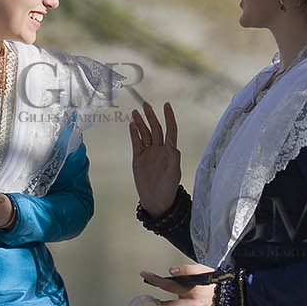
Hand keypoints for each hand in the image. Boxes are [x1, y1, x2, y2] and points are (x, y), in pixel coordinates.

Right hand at [129, 100, 181, 214]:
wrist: (156, 200)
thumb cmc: (168, 188)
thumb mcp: (174, 174)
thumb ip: (174, 160)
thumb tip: (173, 147)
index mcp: (170, 151)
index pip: (170, 129)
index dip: (169, 117)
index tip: (166, 105)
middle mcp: (159, 149)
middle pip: (155, 128)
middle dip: (151, 116)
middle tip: (146, 105)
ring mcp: (148, 153)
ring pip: (144, 134)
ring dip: (140, 123)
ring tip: (135, 112)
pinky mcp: (139, 158)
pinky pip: (136, 143)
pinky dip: (134, 134)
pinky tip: (132, 125)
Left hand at [140, 261, 217, 305]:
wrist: (227, 297)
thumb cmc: (212, 283)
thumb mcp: (201, 270)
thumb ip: (185, 270)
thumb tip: (171, 271)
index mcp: (192, 291)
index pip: (168, 284)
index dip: (155, 279)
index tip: (144, 274)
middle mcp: (191, 305)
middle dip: (155, 304)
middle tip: (148, 301)